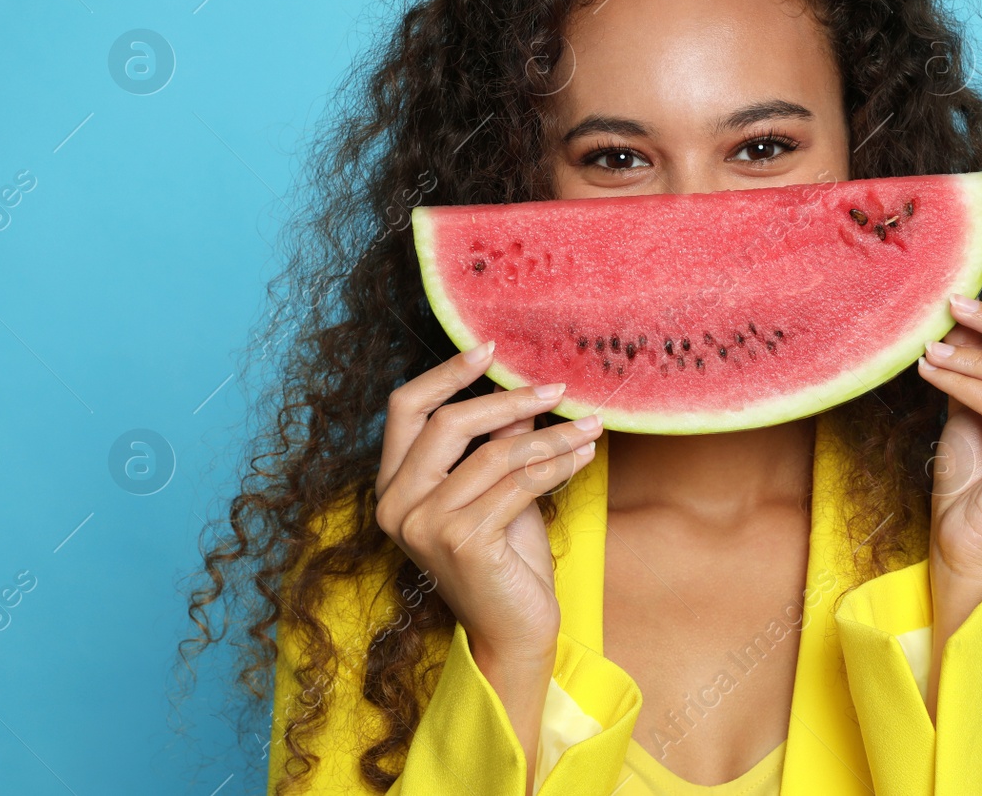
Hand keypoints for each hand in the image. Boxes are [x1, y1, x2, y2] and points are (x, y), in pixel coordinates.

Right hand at [374, 342, 601, 781]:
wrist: (514, 632)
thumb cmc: (504, 560)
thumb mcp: (496, 491)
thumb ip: (497, 445)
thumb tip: (522, 391)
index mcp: (393, 486)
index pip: (405, 410)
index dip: (445, 373)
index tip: (489, 348)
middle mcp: (397, 505)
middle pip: (448, 423)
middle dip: (509, 399)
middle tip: (557, 387)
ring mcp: (425, 525)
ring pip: (495, 453)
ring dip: (550, 435)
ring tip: (588, 426)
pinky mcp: (463, 541)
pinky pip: (519, 483)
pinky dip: (558, 463)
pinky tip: (584, 453)